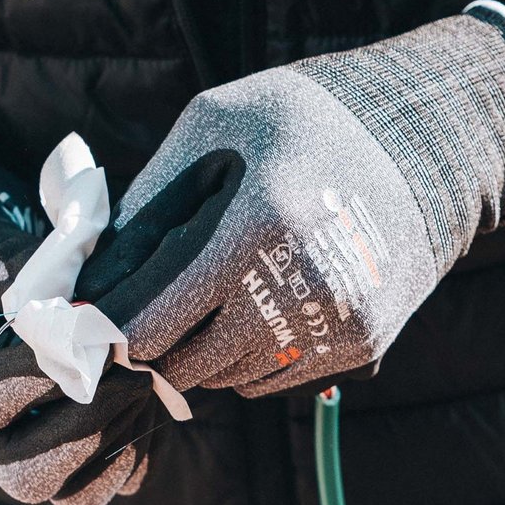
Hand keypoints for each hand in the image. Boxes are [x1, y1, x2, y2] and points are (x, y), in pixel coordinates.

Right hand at [0, 108, 156, 504]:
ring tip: (144, 385)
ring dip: (109, 443)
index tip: (96, 334)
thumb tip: (83, 320)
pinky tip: (145, 402)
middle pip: (23, 469)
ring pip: (59, 486)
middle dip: (85, 422)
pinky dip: (121, 455)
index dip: (44, 373)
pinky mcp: (39, 441)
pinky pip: (86, 481)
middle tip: (134, 370)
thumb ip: (19, 278)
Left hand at [78, 5, 504, 397]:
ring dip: (195, 349)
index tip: (85, 318)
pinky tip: (248, 308)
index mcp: (254, 224)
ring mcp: (336, 324)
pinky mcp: (362, 344)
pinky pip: (268, 382)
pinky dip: (241, 358)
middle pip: (183, 361)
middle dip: (149, 341)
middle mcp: (300, 287)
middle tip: (142, 307)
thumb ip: (145, 208)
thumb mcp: (209, 130)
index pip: (151, 319)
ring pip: (224, 378)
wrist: (419, 138)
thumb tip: (89, 282)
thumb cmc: (294, 122)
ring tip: (202, 297)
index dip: (108, 323)